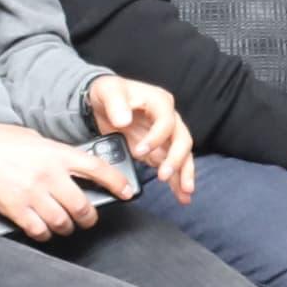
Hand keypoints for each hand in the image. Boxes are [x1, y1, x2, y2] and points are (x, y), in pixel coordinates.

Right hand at [0, 122, 133, 240]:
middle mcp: (48, 175)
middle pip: (83, 206)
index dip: (117, 183)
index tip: (127, 192)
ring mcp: (32, 194)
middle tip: (88, 217)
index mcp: (56, 153)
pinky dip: (45, 234)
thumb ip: (57, 155)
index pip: (97, 169)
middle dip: (90, 217)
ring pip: (63, 222)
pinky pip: (40, 231)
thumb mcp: (35, 139)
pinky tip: (44, 229)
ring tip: (65, 224)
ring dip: (67, 227)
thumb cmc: (0, 141)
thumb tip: (75, 172)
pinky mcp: (16, 210)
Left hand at [85, 75, 198, 198]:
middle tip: (164, 175)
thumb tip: (124, 120)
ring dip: (184, 173)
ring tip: (184, 192)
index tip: (139, 151)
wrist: (102, 102)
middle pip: (182, 139)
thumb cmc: (109, 93)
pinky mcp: (160, 150)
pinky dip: (178, 180)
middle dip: (176, 159)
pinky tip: (181, 195)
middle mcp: (168, 118)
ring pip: (183, 155)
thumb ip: (116, 104)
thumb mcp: (108, 91)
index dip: (156, 138)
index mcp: (159, 102)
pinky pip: (173, 166)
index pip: (166, 122)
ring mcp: (166, 136)